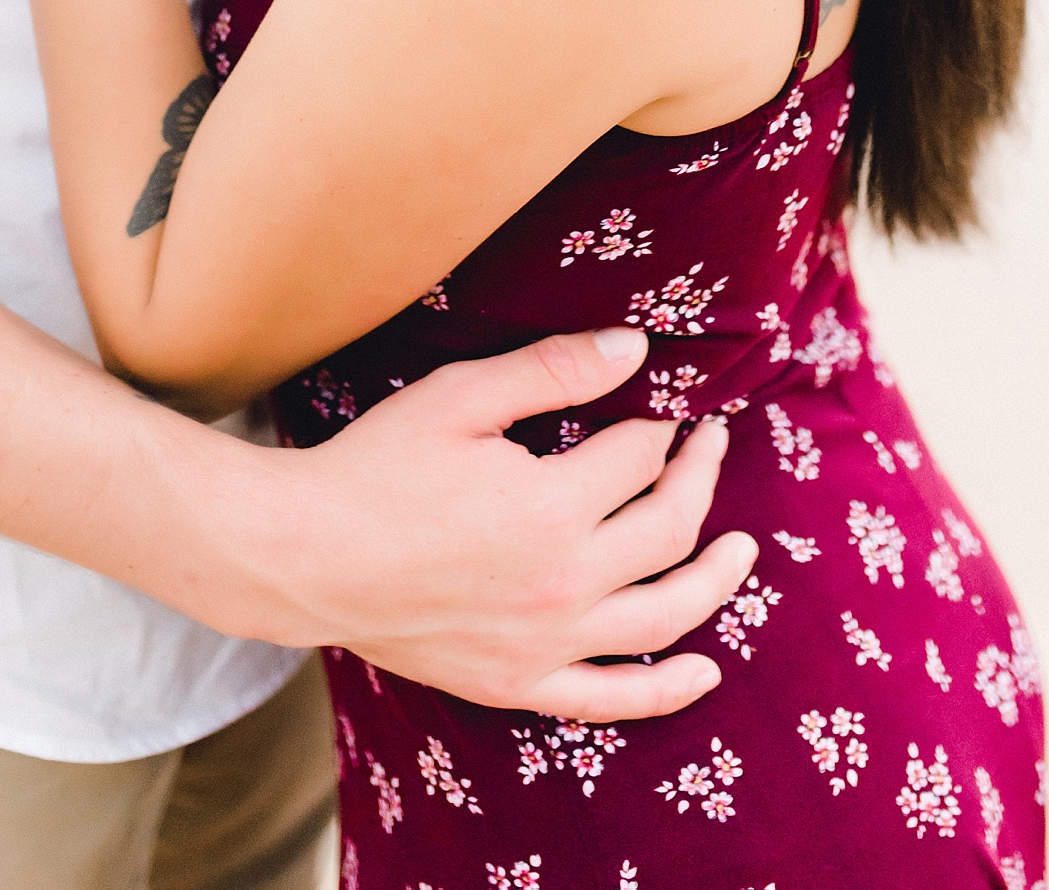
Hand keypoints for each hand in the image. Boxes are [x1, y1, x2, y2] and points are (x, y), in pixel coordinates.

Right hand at [249, 325, 756, 719]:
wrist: (306, 555)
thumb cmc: (377, 466)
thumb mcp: (462, 398)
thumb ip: (553, 371)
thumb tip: (636, 348)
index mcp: (551, 508)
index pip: (639, 456)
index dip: (657, 422)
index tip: (663, 400)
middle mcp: (564, 584)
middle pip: (668, 530)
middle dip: (699, 479)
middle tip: (710, 444)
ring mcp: (545, 645)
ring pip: (664, 619)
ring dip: (714, 581)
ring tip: (743, 551)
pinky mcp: (519, 684)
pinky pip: (612, 700)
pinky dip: (666, 690)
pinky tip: (703, 671)